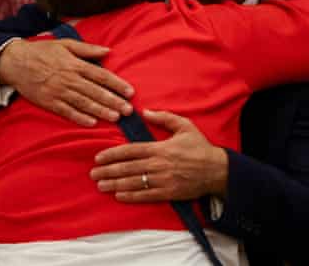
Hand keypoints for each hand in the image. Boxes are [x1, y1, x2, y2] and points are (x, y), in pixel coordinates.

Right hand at [0, 38, 133, 125]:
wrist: (15, 61)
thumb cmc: (42, 51)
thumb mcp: (66, 44)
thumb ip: (88, 49)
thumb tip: (108, 50)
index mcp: (75, 64)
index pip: (101, 75)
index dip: (117, 84)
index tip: (130, 92)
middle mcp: (69, 79)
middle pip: (95, 91)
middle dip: (113, 101)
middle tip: (128, 110)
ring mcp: (58, 92)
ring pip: (84, 103)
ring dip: (101, 111)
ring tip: (115, 117)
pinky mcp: (49, 102)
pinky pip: (66, 111)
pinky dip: (79, 118)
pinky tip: (92, 123)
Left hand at [90, 110, 228, 201]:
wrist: (216, 170)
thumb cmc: (199, 147)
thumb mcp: (184, 126)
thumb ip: (164, 117)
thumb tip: (145, 112)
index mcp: (159, 148)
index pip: (130, 151)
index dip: (112, 155)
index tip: (98, 157)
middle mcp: (158, 164)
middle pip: (127, 168)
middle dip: (108, 171)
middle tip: (93, 173)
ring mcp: (162, 180)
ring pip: (133, 182)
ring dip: (114, 184)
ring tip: (100, 185)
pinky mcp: (168, 192)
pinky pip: (146, 195)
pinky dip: (131, 196)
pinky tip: (119, 195)